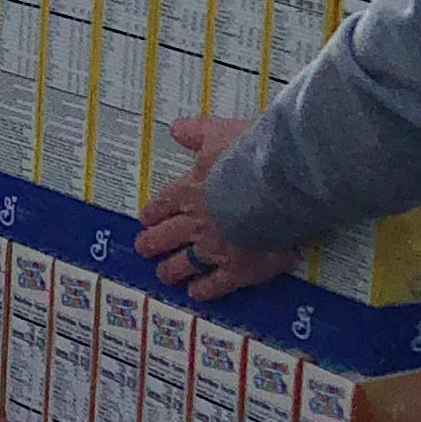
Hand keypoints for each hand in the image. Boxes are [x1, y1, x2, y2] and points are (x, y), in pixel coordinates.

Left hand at [136, 117, 288, 300]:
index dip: (153, 212)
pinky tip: (197, 294)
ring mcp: (214, 249)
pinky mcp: (238, 269)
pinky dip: (205, 289)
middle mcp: (196, 222)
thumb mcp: (218, 132)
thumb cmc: (248, 155)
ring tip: (164, 275)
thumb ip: (196, 132)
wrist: (277, 186)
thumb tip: (175, 128)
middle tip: (143, 248)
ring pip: (185, 264)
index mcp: (190, 190)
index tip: (145, 219)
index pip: (164, 204)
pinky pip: (216, 284)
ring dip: (172, 270)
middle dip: (152, 243)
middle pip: (167, 236)